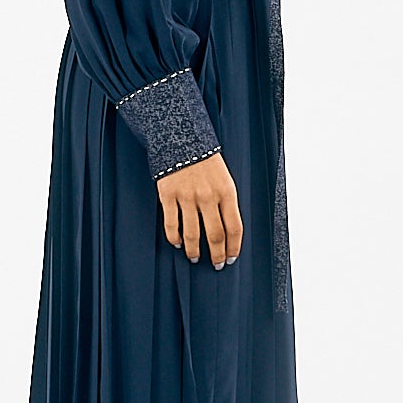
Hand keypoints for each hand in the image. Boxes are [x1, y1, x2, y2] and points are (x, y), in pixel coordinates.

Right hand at [156, 152, 242, 270]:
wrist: (181, 137)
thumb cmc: (206, 162)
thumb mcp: (224, 179)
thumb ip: (226, 203)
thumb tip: (228, 232)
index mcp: (226, 192)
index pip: (234, 228)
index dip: (234, 247)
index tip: (231, 258)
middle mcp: (208, 196)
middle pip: (215, 235)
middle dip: (217, 254)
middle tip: (216, 265)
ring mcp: (187, 196)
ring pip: (192, 234)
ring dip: (194, 251)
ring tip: (195, 258)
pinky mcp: (168, 195)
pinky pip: (172, 224)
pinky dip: (175, 238)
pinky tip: (178, 243)